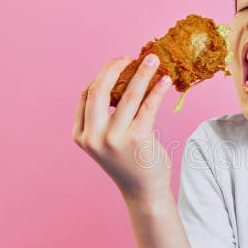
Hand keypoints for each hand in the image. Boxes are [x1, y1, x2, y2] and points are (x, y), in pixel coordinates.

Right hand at [72, 54, 173, 198]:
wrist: (143, 191)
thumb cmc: (128, 162)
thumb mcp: (107, 140)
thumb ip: (106, 116)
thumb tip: (124, 77)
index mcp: (81, 135)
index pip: (86, 95)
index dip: (102, 75)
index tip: (118, 63)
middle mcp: (93, 136)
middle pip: (100, 90)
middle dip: (114, 67)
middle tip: (130, 57)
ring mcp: (113, 138)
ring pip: (128, 95)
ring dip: (143, 73)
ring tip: (154, 60)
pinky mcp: (137, 139)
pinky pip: (148, 106)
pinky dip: (157, 90)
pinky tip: (165, 80)